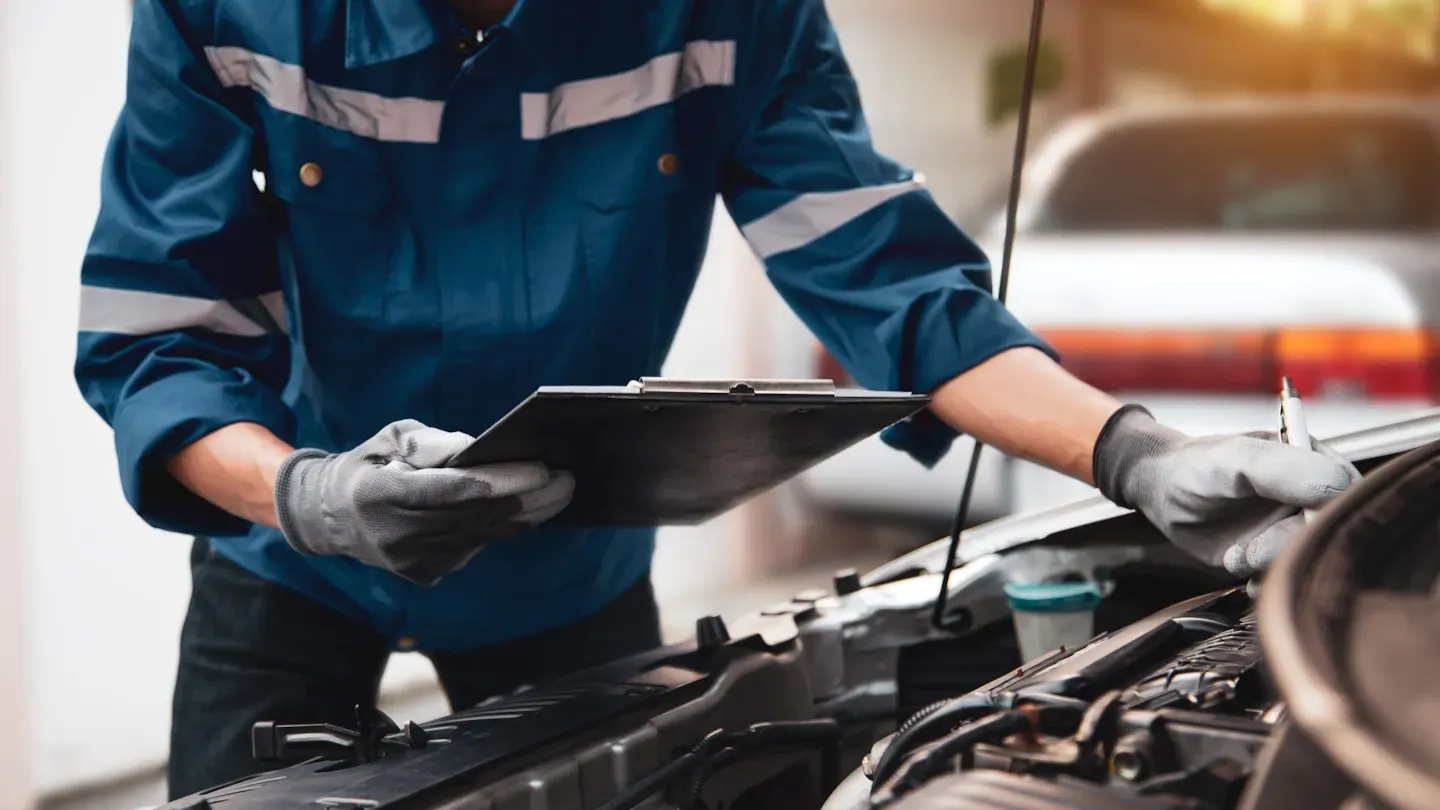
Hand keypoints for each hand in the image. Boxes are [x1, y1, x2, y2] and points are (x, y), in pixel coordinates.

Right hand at [273, 419, 572, 585]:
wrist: (331, 517)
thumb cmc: (371, 464)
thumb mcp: (392, 438)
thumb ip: (433, 444)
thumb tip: (477, 449)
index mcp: (381, 495)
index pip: (453, 491)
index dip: (501, 481)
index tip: (541, 469)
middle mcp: (396, 535)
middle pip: (477, 517)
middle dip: (529, 498)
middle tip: (568, 480)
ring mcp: (410, 561)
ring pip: (482, 536)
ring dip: (526, 516)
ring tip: (561, 493)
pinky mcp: (424, 574)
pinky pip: (473, 548)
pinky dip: (501, 529)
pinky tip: (530, 512)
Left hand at [1092, 406, 1359, 577]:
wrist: (1161, 491)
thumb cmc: (1198, 466)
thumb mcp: (1239, 460)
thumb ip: (1287, 470)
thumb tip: (1340, 488)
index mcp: (1316, 464)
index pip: (1350, 495)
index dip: (1329, 517)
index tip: (1298, 527)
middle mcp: (1311, 499)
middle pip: (1328, 534)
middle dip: (1290, 548)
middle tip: (1252, 553)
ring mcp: (1291, 529)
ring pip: (1306, 559)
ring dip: (1271, 566)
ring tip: (1236, 556)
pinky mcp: (1271, 554)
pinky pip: (1283, 576)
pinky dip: (1263, 582)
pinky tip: (1238, 569)